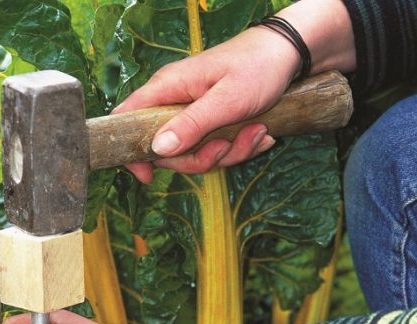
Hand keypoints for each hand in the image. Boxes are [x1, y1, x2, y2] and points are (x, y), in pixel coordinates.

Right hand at [113, 26, 299, 180]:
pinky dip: (240, 147)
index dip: (131, 152)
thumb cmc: (257, 68)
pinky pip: (216, 149)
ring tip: (256, 131)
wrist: (288, 55)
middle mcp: (175, 102)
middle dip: (201, 158)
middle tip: (226, 146)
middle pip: (167, 151)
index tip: (147, 176)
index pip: (128, 119)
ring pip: (196, 154)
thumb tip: (157, 148)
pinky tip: (260, 132)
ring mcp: (193, 114)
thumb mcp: (226, 101)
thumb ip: (190, 125)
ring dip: (230, 153)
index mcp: (168, 88)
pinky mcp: (211, 122)